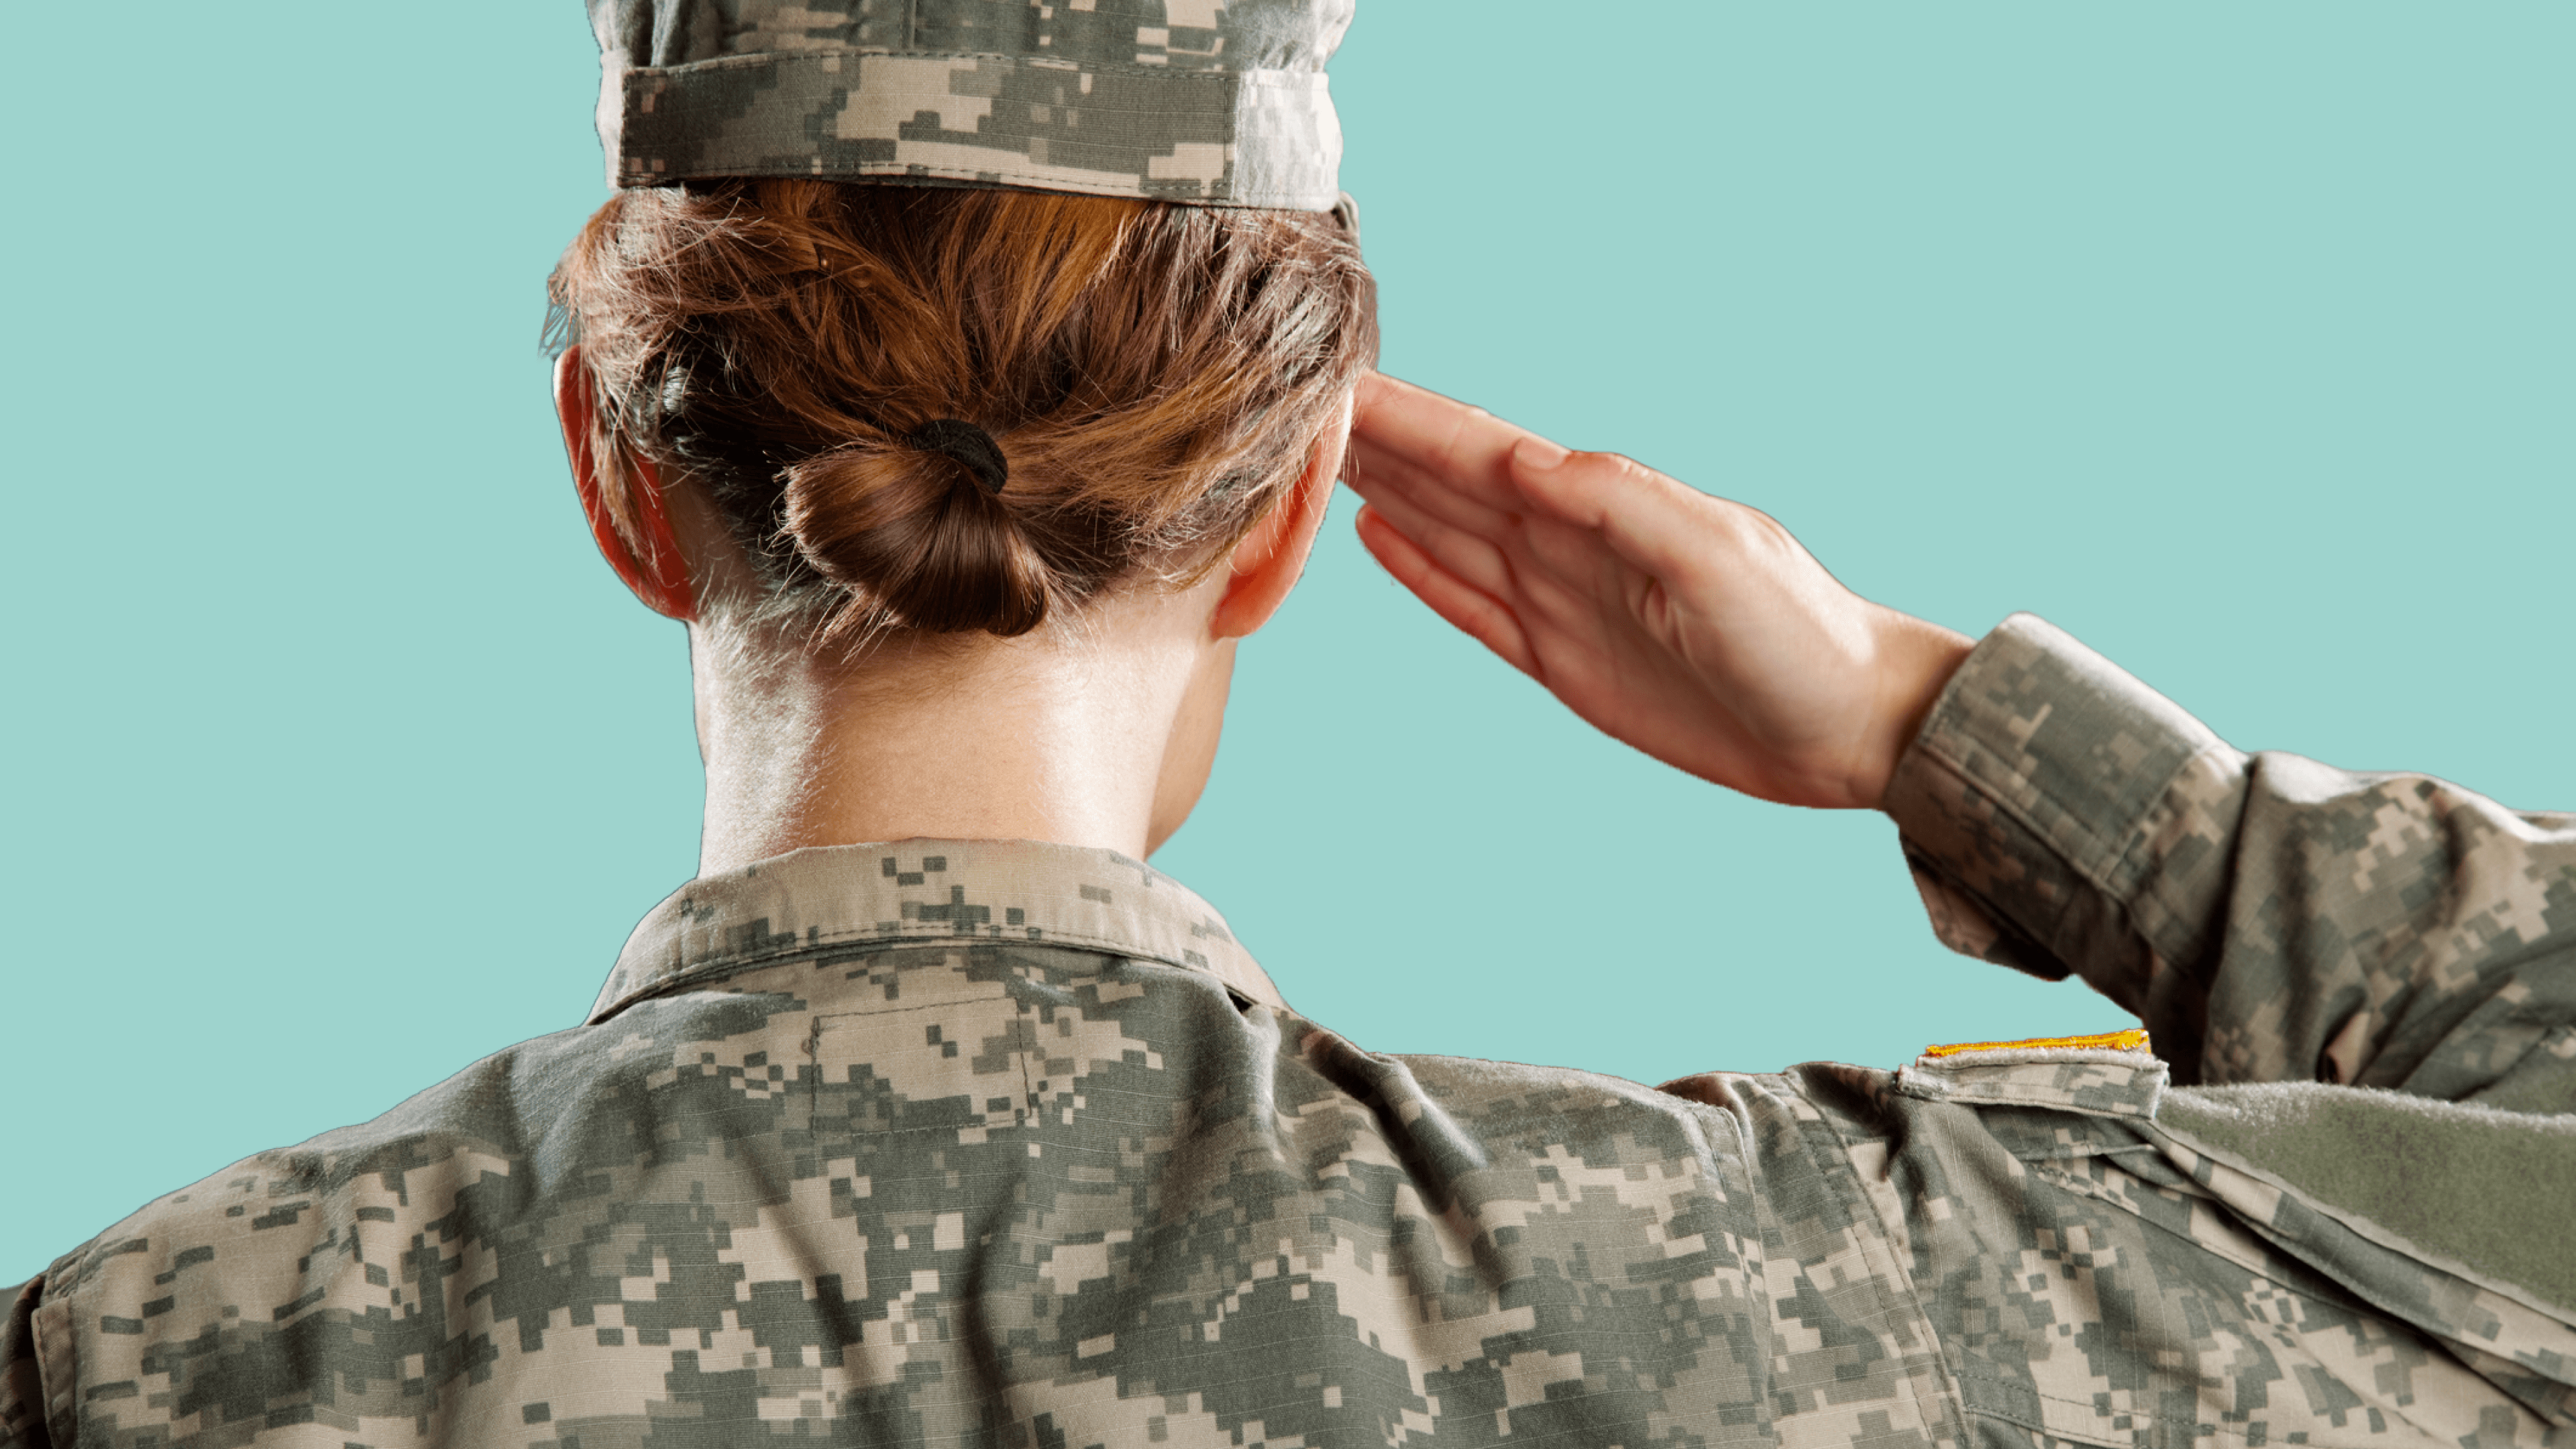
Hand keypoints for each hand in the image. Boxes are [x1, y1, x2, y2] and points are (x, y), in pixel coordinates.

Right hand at [1344, 373, 1972, 810]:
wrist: (1848, 728)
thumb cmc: (1801, 634)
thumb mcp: (1717, 554)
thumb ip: (1620, 502)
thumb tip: (1521, 461)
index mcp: (1602, 506)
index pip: (1481, 451)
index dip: (1408, 417)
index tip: (1335, 379)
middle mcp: (1568, 543)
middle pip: (1446, 482)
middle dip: (1371, 441)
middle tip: (1286, 405)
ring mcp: (1560, 600)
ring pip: (1444, 534)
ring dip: (1379, 493)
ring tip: (1310, 456)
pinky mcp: (1561, 663)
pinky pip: (1470, 606)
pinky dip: (1420, 570)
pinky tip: (1374, 537)